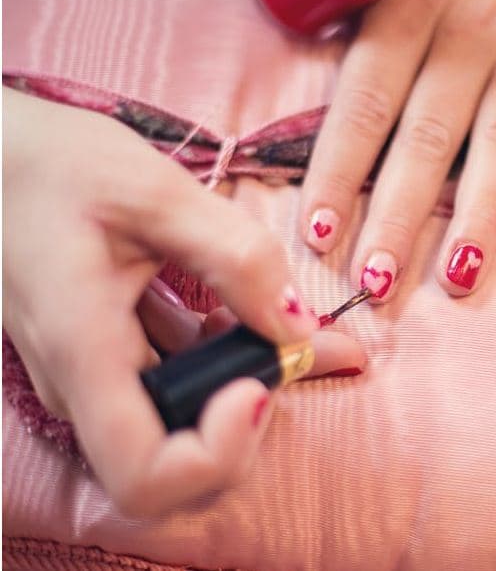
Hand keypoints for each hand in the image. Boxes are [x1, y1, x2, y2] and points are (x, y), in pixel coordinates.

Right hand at [2, 89, 365, 515]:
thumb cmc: (52, 163)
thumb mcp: (156, 192)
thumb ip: (237, 258)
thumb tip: (300, 327)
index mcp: (83, 352)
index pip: (146, 477)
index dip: (218, 454)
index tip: (258, 384)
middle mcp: (80, 384)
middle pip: (174, 462)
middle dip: (249, 418)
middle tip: (295, 347)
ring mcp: (89, 375)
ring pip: (178, 423)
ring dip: (241, 384)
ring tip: (277, 321)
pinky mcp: (102, 356)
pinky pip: (170, 382)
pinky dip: (221, 359)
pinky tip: (242, 312)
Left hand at [299, 0, 495, 299]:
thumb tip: (297, 28)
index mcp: (408, 0)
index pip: (364, 102)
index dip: (339, 170)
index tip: (318, 234)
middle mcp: (470, 27)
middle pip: (428, 136)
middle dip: (398, 215)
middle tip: (375, 285)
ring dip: (480, 211)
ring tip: (457, 277)